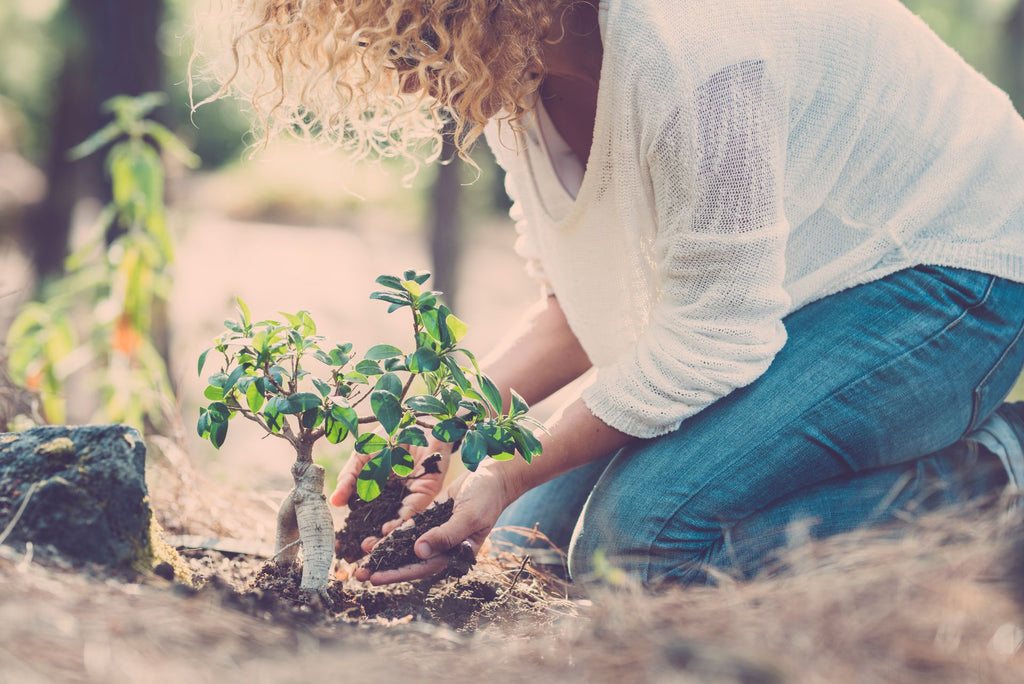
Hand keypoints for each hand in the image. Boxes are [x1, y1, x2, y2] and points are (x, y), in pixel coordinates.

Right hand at [330, 437, 452, 549]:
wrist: (417, 420)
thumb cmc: (388, 436)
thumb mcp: (362, 456)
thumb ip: (349, 478)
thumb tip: (335, 502)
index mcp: (378, 491)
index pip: (363, 517)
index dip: (353, 532)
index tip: (340, 547)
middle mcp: (394, 498)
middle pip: (380, 525)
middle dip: (369, 541)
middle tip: (355, 555)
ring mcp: (409, 497)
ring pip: (396, 522)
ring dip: (384, 536)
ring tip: (371, 547)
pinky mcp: (425, 492)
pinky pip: (413, 510)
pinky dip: (402, 521)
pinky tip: (389, 530)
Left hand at [354, 461, 515, 584]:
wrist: (494, 476)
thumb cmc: (487, 498)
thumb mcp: (468, 517)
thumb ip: (445, 535)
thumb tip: (418, 551)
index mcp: (455, 553)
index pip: (422, 568)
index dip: (397, 574)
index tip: (374, 578)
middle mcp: (444, 546)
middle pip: (410, 560)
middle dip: (385, 567)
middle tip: (358, 574)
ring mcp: (437, 531)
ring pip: (406, 545)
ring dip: (385, 550)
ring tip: (361, 554)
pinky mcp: (433, 516)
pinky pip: (409, 528)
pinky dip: (393, 532)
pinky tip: (376, 535)